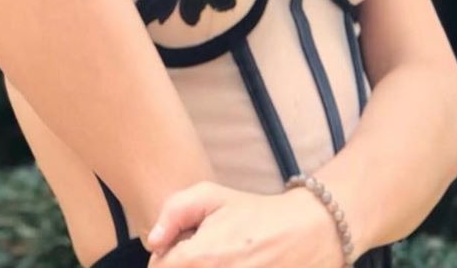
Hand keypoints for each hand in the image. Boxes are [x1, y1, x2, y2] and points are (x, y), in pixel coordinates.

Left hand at [144, 180, 342, 266]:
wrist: (304, 234)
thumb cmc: (253, 214)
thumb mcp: (211, 195)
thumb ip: (174, 211)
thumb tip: (153, 241)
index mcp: (199, 258)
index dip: (166, 257)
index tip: (183, 246)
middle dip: (182, 265)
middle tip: (204, 254)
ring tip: (219, 259)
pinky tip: (233, 264)